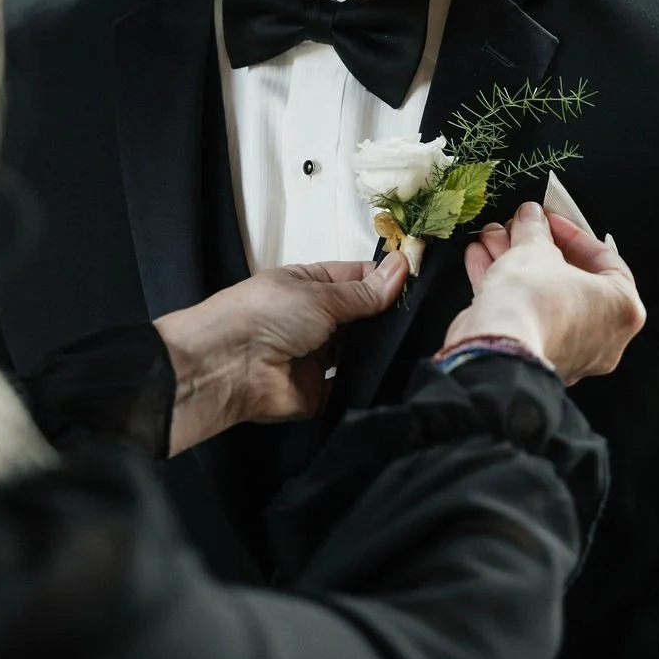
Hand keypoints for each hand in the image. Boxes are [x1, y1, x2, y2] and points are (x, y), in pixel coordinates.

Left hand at [155, 251, 408, 453]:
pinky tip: (402, 374)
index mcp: (312, 284)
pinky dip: (371, 381)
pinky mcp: (321, 393)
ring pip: (362, 351)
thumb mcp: (320, 295)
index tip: (423, 282)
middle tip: (430, 317)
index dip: (389, 279)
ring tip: (425, 344)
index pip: (359, 278)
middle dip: (391, 316)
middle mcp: (319, 319)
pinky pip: (352, 386)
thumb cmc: (268, 314)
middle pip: (365, 315)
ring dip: (384, 348)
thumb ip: (364, 292)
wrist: (228, 367)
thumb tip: (403, 266)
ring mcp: (320, 357)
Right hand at [443, 203, 644, 383]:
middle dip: (536, 247)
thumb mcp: (537, 247)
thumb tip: (531, 218)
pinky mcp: (537, 355)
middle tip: (520, 229)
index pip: (604, 259)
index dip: (572, 233)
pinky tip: (481, 261)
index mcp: (622, 307)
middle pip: (568, 277)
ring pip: (542, 295)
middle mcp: (603, 335)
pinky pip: (525, 314)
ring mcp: (570, 349)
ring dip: (514, 263)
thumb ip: (535, 228)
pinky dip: (506, 288)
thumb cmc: (535, 301)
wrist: (498, 347)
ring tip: (492, 239)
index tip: (550, 221)